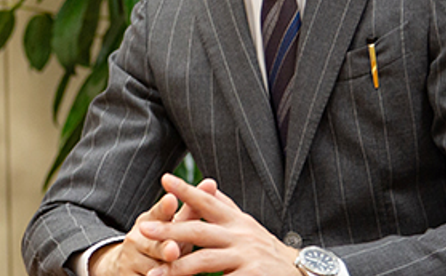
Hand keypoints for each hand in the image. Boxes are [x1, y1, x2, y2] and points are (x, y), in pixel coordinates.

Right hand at [88, 178, 217, 275]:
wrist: (128, 265)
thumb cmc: (163, 241)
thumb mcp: (175, 225)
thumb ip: (192, 207)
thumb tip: (211, 182)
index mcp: (148, 221)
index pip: (156, 214)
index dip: (163, 208)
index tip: (171, 200)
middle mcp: (136, 239)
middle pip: (153, 245)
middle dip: (163, 248)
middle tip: (173, 250)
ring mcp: (130, 261)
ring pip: (151, 270)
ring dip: (162, 273)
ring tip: (172, 265)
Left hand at [137, 174, 300, 275]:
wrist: (301, 275)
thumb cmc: (268, 251)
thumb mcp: (249, 226)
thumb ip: (227, 209)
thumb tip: (210, 186)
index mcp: (237, 221)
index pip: (208, 202)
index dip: (186, 190)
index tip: (164, 179)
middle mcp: (241, 236)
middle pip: (200, 230)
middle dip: (170, 229)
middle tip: (144, 230)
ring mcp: (246, 257)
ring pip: (204, 260)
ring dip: (176, 268)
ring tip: (153, 274)